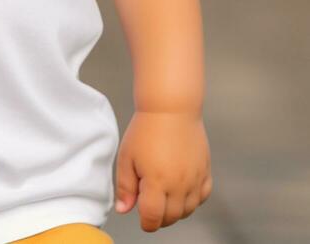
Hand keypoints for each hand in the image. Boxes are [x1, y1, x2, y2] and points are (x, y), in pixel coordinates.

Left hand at [114, 110, 212, 231]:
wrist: (171, 108)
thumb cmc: (146, 128)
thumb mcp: (127, 156)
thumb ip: (125, 187)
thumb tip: (124, 209)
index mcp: (157, 182)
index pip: (153, 218)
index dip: (145, 222)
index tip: (141, 216)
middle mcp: (179, 184)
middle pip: (171, 217)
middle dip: (159, 217)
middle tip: (149, 202)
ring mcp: (195, 179)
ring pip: (188, 210)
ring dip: (175, 210)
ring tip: (164, 194)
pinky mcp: (205, 171)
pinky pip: (203, 196)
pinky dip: (193, 199)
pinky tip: (181, 189)